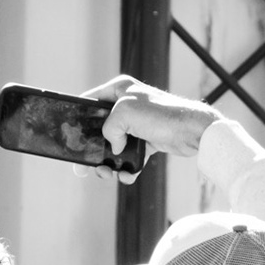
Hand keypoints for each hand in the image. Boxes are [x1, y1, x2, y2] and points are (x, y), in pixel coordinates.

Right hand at [77, 74, 223, 181]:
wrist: (193, 131)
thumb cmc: (163, 114)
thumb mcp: (125, 113)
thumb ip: (109, 127)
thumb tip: (114, 146)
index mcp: (119, 90)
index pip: (90, 101)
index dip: (79, 118)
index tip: (71, 136)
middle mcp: (127, 105)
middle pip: (100, 129)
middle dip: (93, 150)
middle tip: (84, 167)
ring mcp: (137, 123)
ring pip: (114, 146)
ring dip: (110, 163)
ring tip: (109, 174)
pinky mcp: (147, 140)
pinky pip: (130, 157)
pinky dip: (127, 168)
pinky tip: (128, 175)